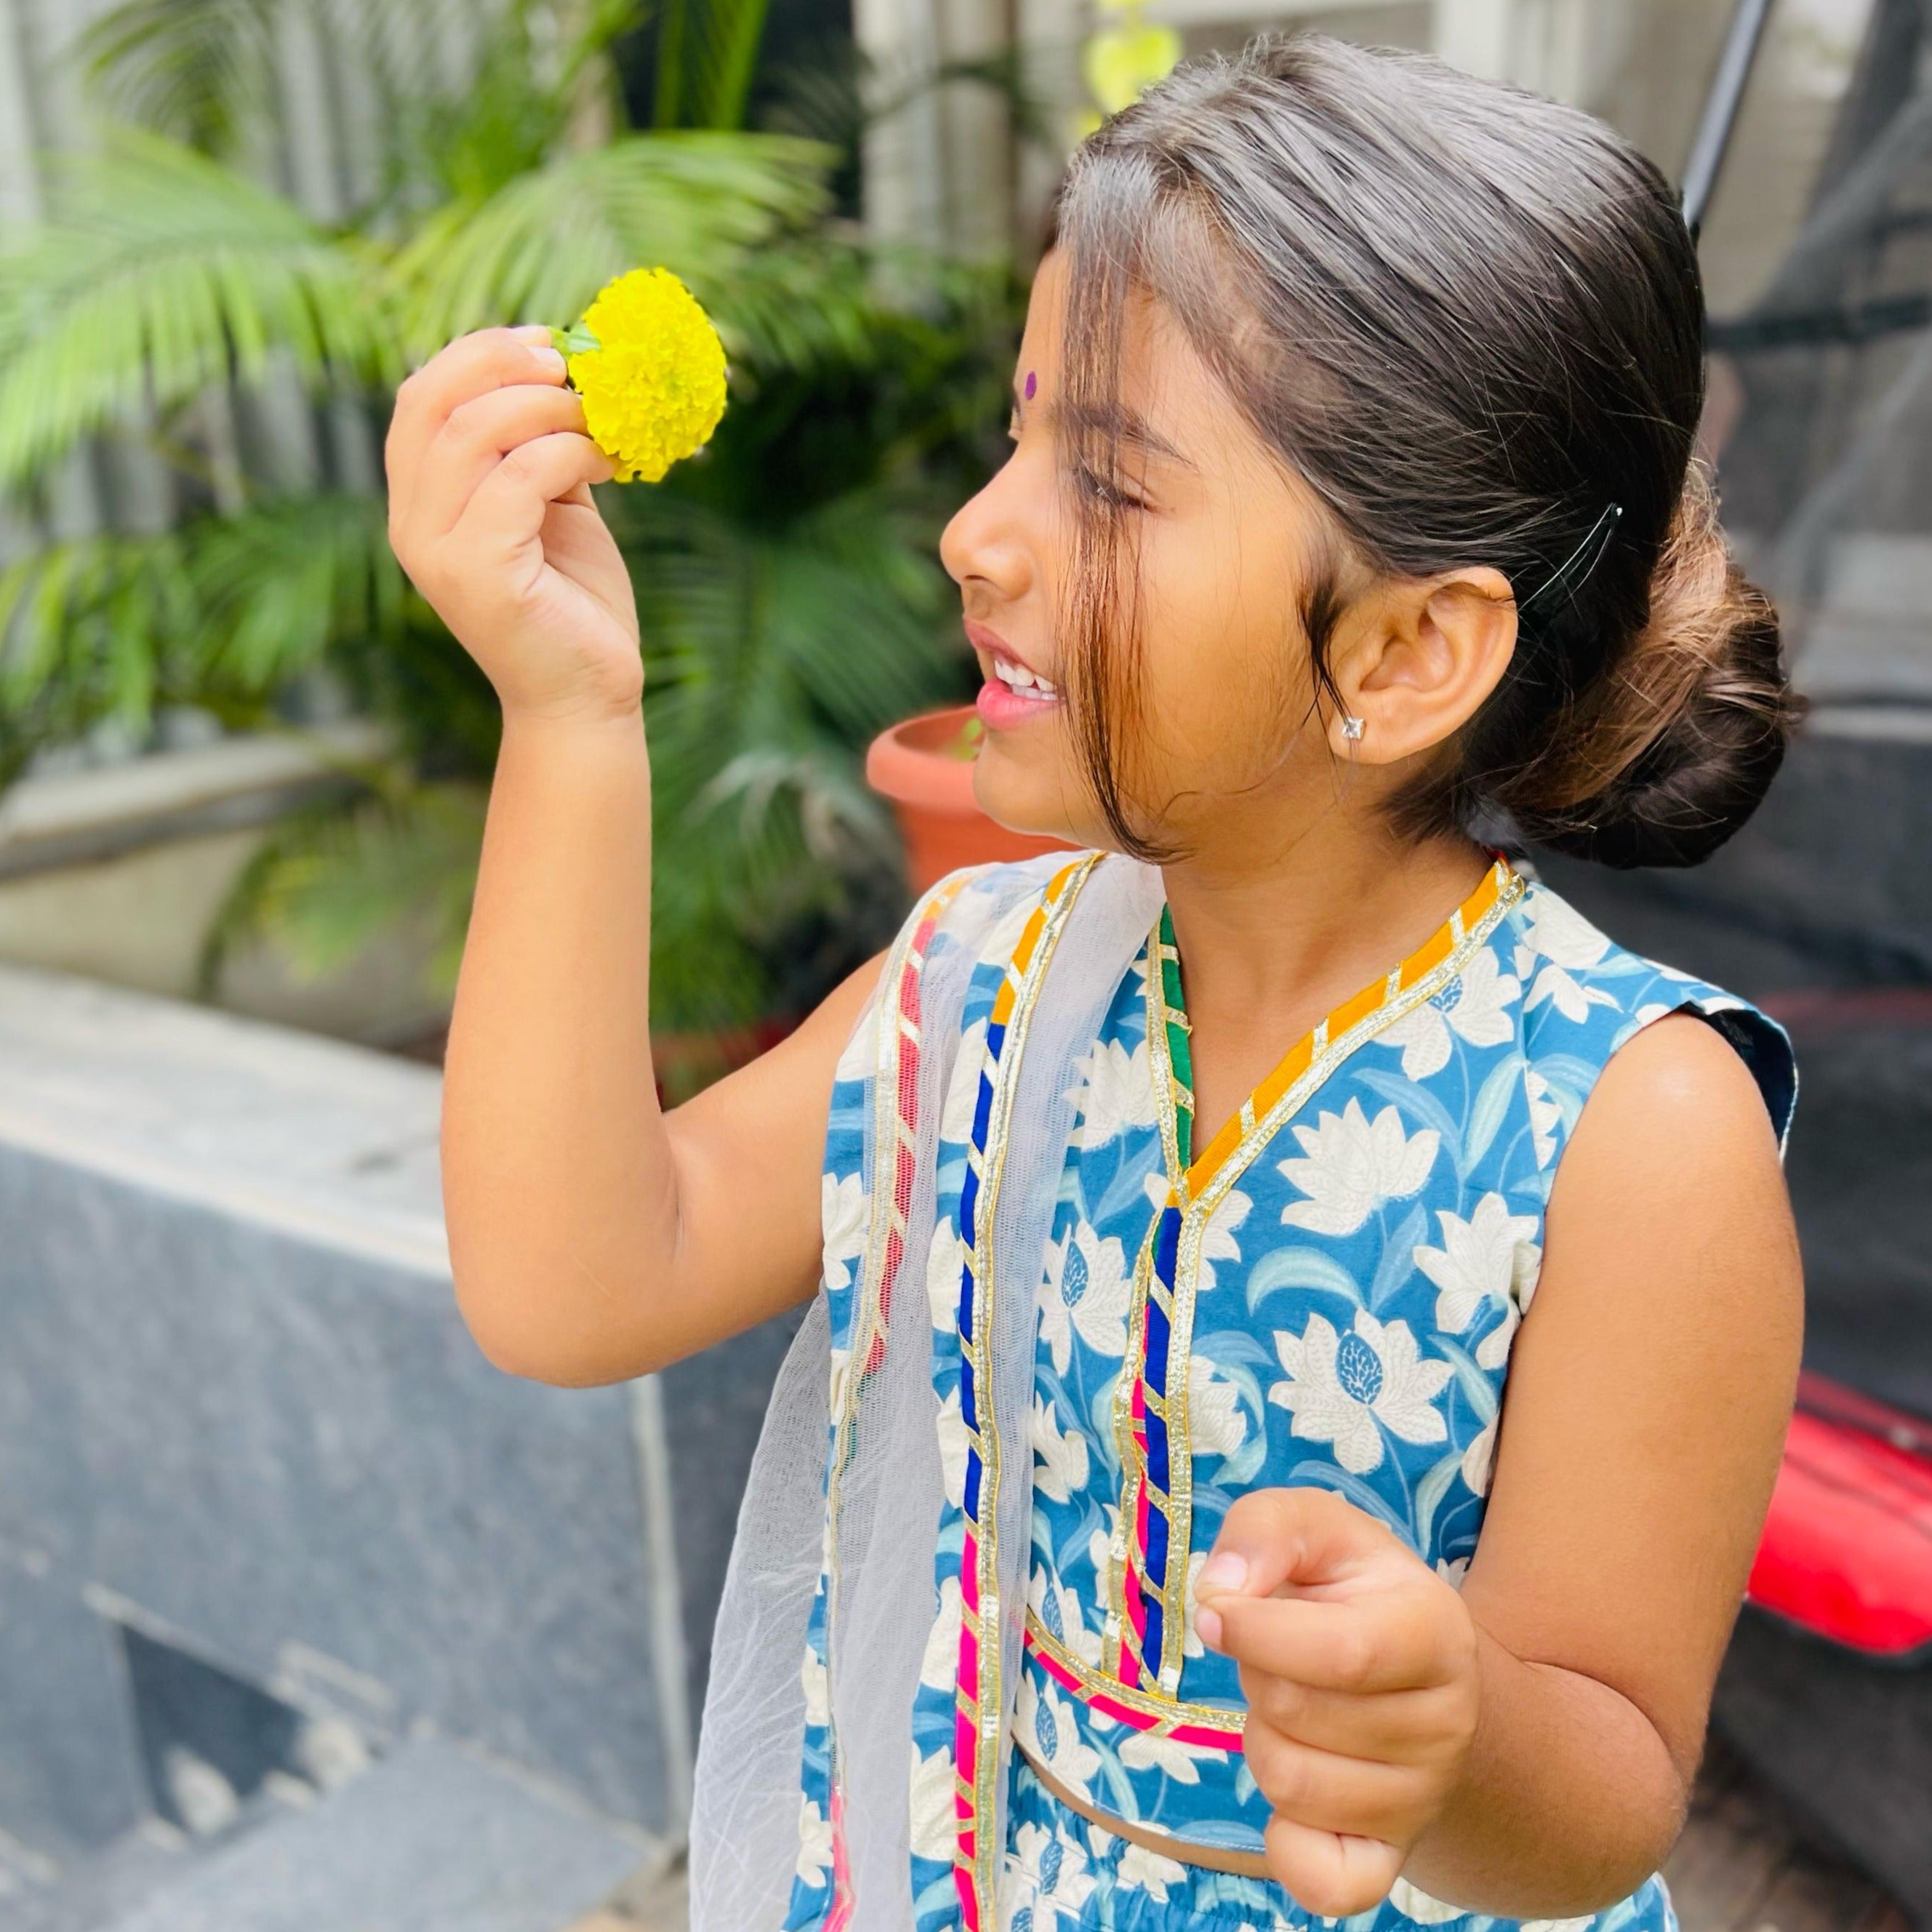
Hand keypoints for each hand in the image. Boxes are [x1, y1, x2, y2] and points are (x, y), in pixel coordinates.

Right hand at [385, 326, 641, 724]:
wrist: (589, 696)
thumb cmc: (574, 602)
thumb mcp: (551, 506)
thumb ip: (535, 447)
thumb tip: (560, 368)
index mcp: (419, 504)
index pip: (418, 397)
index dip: (478, 353)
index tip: (547, 341)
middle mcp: (413, 526)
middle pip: (434, 401)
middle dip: (507, 364)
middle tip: (574, 368)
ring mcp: (439, 552)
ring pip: (474, 432)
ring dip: (548, 408)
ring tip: (601, 424)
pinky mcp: (480, 575)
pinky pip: (520, 478)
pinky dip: (570, 453)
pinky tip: (608, 464)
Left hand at [1195, 1487, 1479, 1917]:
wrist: (1416, 1672)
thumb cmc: (1351, 1589)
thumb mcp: (1314, 1528)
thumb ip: (1265, 1529)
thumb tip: (1220, 1591)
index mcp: (1434, 1630)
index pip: (1340, 1653)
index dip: (1256, 1633)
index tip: (1217, 1611)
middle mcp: (1445, 1722)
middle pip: (1297, 1713)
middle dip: (1256, 1675)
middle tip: (1278, 1655)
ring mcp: (1422, 1798)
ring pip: (1290, 1784)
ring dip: (1262, 1736)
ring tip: (1294, 1705)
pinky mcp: (1390, 1856)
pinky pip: (1325, 1882)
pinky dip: (1286, 1843)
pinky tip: (1291, 1796)